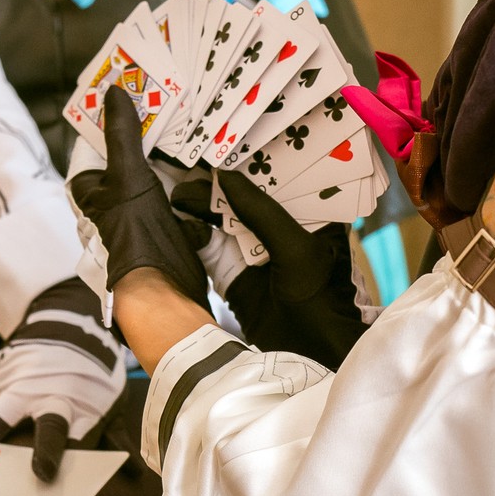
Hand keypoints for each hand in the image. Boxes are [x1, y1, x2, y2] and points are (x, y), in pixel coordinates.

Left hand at [69, 85, 208, 305]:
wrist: (167, 294)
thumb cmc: (135, 235)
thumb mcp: (127, 176)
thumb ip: (121, 135)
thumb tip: (113, 90)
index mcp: (92, 190)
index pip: (99, 142)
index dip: (114, 117)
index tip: (137, 89)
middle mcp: (113, 204)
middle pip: (133, 159)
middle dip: (154, 138)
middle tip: (177, 105)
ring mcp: (142, 220)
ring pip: (161, 180)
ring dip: (179, 166)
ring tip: (199, 133)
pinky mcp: (170, 233)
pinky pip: (183, 205)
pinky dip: (195, 197)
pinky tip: (211, 178)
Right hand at [173, 170, 373, 369]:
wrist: (312, 360)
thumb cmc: (320, 303)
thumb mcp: (295, 251)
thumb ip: (262, 212)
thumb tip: (225, 177)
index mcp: (310, 214)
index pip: (278, 172)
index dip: (250, 154)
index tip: (221, 135)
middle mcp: (282, 228)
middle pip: (244, 192)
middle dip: (216, 175)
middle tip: (184, 153)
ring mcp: (256, 251)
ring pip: (221, 218)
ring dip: (198, 203)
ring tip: (174, 185)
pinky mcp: (234, 273)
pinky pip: (209, 246)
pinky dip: (192, 233)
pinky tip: (176, 217)